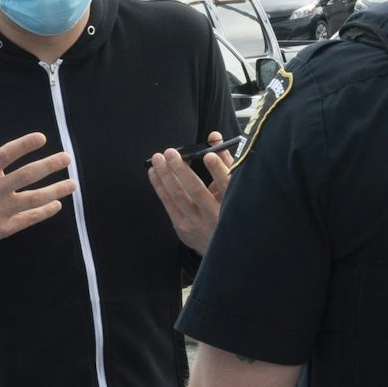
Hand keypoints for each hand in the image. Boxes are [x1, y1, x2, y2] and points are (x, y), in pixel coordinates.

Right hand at [0, 105, 75, 249]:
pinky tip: (58, 203)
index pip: (4, 155)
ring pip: (33, 199)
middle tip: (67, 157)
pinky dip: (45, 211)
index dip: (23, 145)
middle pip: (25, 176)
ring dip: (56, 191)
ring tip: (73, 183)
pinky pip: (29, 218)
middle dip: (49, 165)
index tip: (42, 138)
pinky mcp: (4, 228)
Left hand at [148, 132, 232, 255]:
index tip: (209, 156)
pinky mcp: (182, 228)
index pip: (227, 186)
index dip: (218, 171)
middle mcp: (214, 216)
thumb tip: (214, 137)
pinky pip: (168, 204)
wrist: (224, 249)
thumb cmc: (229, 210)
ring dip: (165, 176)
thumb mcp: (233, 189)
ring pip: (178, 197)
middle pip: (196, 191)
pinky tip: (154, 173)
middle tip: (170, 153)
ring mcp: (196, 223)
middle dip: (181, 170)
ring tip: (157, 159)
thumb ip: (226, 162)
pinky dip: (160, 187)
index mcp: (232, 205)